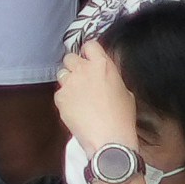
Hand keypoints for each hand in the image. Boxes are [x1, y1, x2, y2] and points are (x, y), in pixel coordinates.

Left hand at [58, 37, 142, 157]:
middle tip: (83, 78)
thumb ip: (111, 78)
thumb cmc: (122, 118)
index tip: (89, 58)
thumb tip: (105, 76)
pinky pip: (59, 92)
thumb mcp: (125, 93)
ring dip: (69, 80)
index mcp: (103, 66)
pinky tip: (76, 108)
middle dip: (75, 66)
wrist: (108, 138)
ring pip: (62, 73)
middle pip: (70, 57)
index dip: (89, 51)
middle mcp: (83, 70)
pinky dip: (65, 98)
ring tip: (79, 95)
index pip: (90, 45)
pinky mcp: (59, 96)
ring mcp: (69, 82)